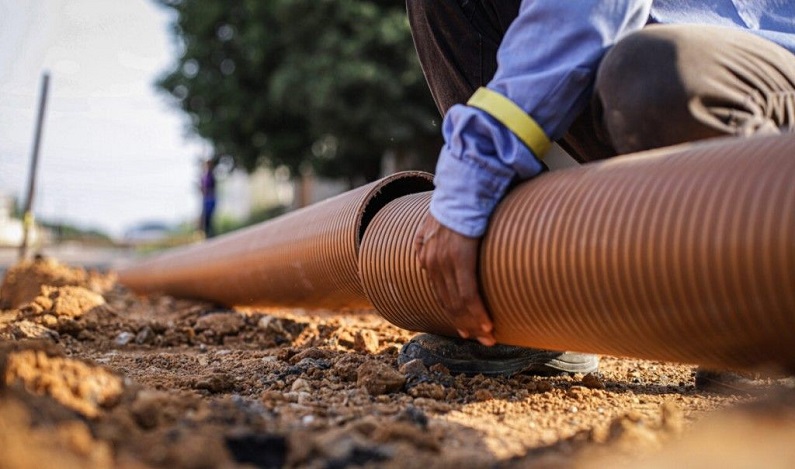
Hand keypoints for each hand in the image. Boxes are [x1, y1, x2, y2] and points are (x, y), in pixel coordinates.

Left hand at [413, 213, 494, 345]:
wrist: (463, 187)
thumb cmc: (456, 202)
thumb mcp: (431, 222)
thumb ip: (426, 241)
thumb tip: (426, 255)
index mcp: (426, 256)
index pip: (439, 293)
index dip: (452, 313)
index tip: (465, 327)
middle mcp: (431, 263)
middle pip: (447, 303)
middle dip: (465, 324)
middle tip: (480, 339)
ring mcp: (444, 263)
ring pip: (457, 303)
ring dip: (473, 323)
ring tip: (487, 337)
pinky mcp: (460, 259)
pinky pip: (468, 294)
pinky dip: (477, 312)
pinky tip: (487, 324)